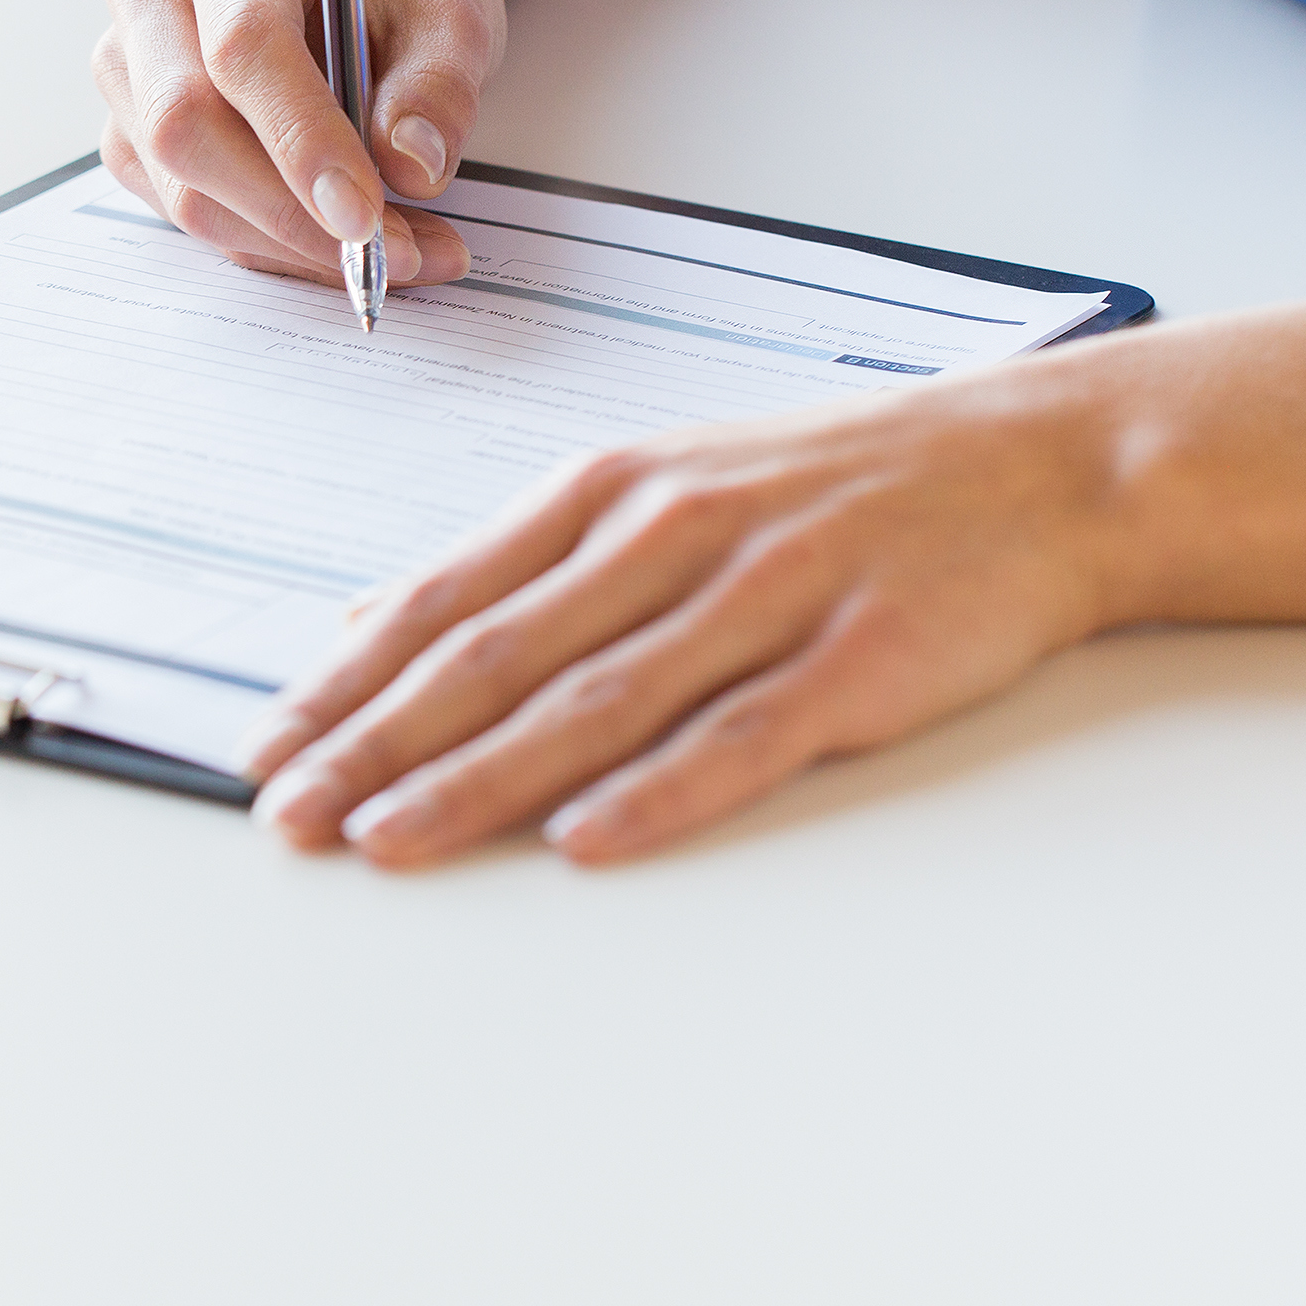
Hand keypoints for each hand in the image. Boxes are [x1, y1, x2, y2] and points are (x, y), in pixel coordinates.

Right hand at [94, 0, 506, 282]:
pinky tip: (342, 241)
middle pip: (185, 126)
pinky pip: (187, 211)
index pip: (243, 47)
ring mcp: (130, 65)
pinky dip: (271, 245)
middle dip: (293, 214)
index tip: (366, 217)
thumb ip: (441, 82)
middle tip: (397, 254)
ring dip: (290, 243)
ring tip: (401, 252)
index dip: (300, 140)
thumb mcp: (455, 5)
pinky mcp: (134, 129)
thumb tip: (410, 169)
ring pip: (183, 187)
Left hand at [237, 350, 1143, 866]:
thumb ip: (521, 558)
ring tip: (390, 839)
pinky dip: (657, 790)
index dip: (349, 680)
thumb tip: (372, 617)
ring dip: (480, 778)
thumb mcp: (664, 480)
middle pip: (499, 655)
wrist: (1037, 465)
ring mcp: (766, 595)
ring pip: (596, 702)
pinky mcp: (856, 659)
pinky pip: (740, 734)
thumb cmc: (841, 480)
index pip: (450, 597)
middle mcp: (674, 534)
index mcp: (617, 492)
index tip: (269, 749)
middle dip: (378, 743)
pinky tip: (585, 840)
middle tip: (291, 816)